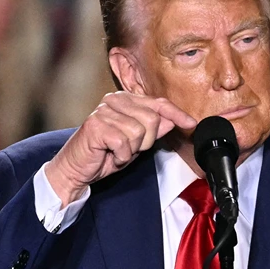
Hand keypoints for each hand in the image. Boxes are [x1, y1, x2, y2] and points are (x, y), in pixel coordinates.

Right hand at [45, 92, 195, 205]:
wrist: (78, 169)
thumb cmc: (105, 154)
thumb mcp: (137, 142)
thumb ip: (154, 129)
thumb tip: (174, 120)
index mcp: (125, 99)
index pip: (158, 103)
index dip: (176, 114)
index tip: (192, 124)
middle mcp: (114, 100)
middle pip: (152, 119)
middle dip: (146, 142)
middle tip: (129, 149)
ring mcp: (103, 111)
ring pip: (139, 132)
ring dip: (131, 150)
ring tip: (118, 152)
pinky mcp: (95, 126)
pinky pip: (124, 143)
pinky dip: (120, 156)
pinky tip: (109, 155)